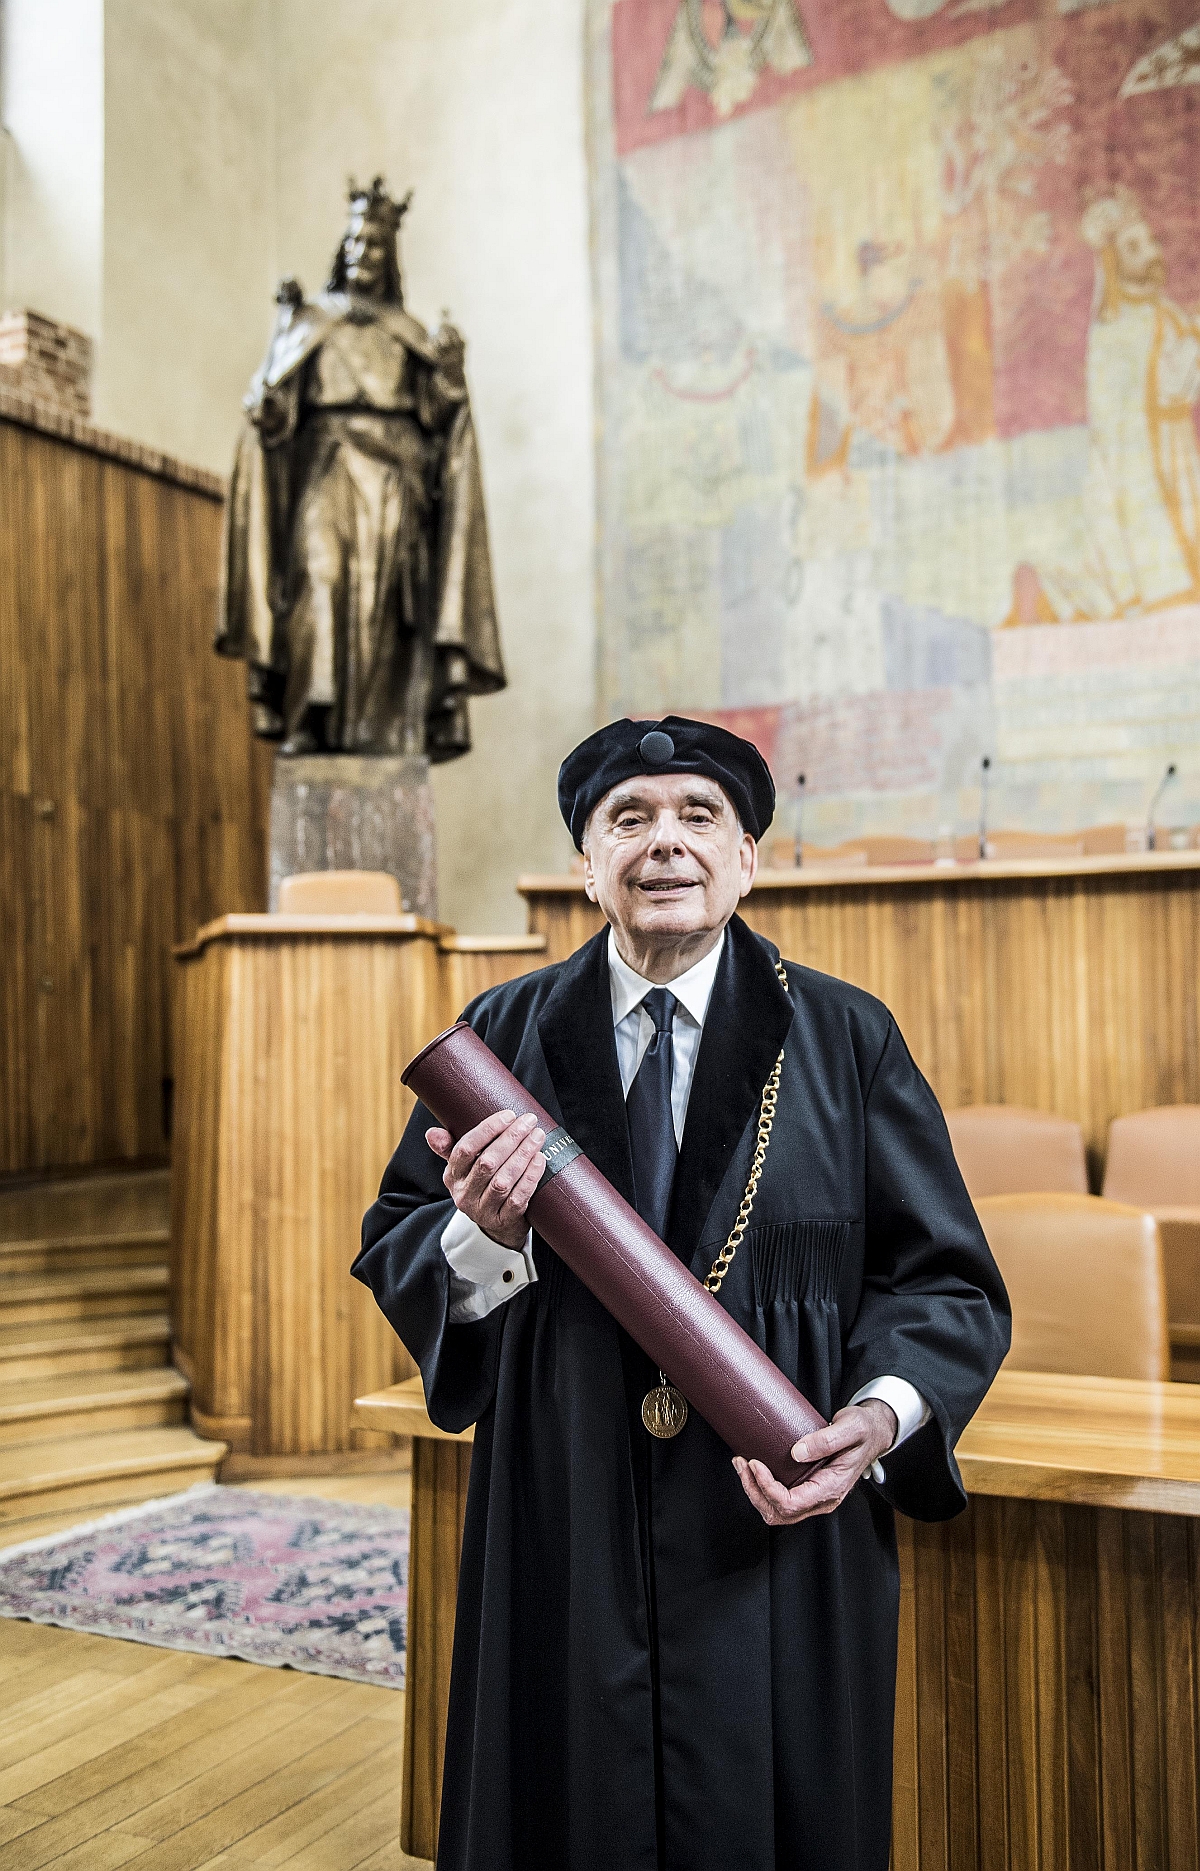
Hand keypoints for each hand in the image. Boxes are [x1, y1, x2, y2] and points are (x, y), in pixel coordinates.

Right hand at [426, 1110, 545, 1250]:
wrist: (497, 1226)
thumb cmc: (482, 1186)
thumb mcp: (463, 1169)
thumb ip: (450, 1148)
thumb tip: (432, 1133)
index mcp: (452, 1176)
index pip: (465, 1149)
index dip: (487, 1130)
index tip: (508, 1115)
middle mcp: (464, 1194)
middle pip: (486, 1163)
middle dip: (510, 1139)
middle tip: (529, 1122)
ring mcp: (483, 1211)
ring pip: (502, 1181)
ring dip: (522, 1156)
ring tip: (537, 1137)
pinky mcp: (503, 1221)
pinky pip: (517, 1199)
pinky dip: (530, 1178)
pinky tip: (540, 1161)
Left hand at [733, 1400, 897, 1526]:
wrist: (873, 1433)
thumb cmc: (864, 1430)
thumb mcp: (850, 1428)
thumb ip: (826, 1440)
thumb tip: (797, 1452)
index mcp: (831, 1489)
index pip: (791, 1504)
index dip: (767, 1488)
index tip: (755, 1463)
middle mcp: (822, 1499)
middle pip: (779, 1513)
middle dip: (754, 1491)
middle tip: (742, 1463)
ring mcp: (814, 1497)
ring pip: (776, 1511)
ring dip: (755, 1491)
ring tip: (742, 1465)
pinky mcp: (807, 1489)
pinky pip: (780, 1500)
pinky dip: (762, 1488)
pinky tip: (754, 1468)